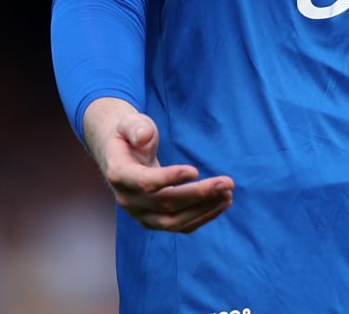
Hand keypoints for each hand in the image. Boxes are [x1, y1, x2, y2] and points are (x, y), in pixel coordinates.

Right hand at [82, 97, 233, 232]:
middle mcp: (128, 200)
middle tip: (227, 182)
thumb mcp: (129, 122)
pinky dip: (202, 217)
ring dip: (204, 209)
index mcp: (120, 174)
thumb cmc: (130, 134)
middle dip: (199, 194)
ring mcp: (141, 214)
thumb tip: (144, 137)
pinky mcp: (154, 220)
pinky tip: (221, 204)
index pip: (144, 182)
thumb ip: (136, 127)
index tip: (195, 170)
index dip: (169, 178)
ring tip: (228, 194)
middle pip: (165, 204)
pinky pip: (180, 225)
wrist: (121, 154)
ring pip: (174, 221)